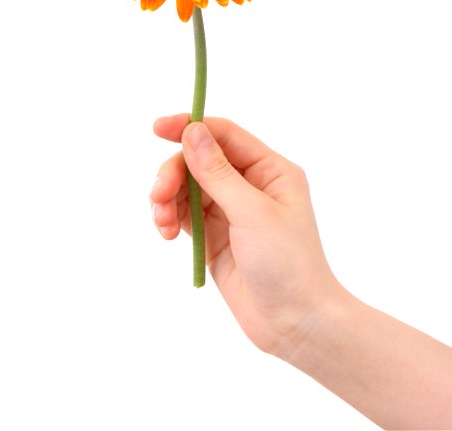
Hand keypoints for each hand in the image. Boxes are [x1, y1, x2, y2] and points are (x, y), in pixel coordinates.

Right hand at [150, 114, 345, 354]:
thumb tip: (193, 132)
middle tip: (158, 196)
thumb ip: (218, 173)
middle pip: (199, 160)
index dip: (190, 127)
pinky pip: (183, 214)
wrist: (295, 322)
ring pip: (187, 188)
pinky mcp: (215, 237)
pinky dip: (169, 218)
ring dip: (166, 198)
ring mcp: (231, 211)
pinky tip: (166, 233)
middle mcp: (251, 185)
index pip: (225, 135)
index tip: (157, 129)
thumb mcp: (252, 213)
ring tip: (162, 223)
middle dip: (173, 174)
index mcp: (270, 170)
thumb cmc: (287, 264)